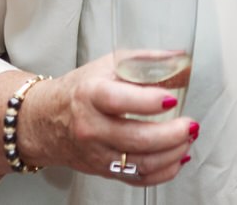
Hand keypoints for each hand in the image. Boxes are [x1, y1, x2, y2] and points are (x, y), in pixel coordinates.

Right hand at [27, 55, 195, 185]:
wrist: (46, 120)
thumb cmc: (79, 90)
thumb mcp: (108, 64)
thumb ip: (145, 61)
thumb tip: (179, 58)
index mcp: (91, 94)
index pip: (118, 100)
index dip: (148, 101)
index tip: (170, 99)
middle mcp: (91, 126)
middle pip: (135, 137)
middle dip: (171, 134)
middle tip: (190, 124)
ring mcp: (97, 152)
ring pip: (140, 162)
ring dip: (172, 154)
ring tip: (187, 139)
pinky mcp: (103, 169)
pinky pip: (137, 178)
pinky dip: (163, 172)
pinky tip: (177, 159)